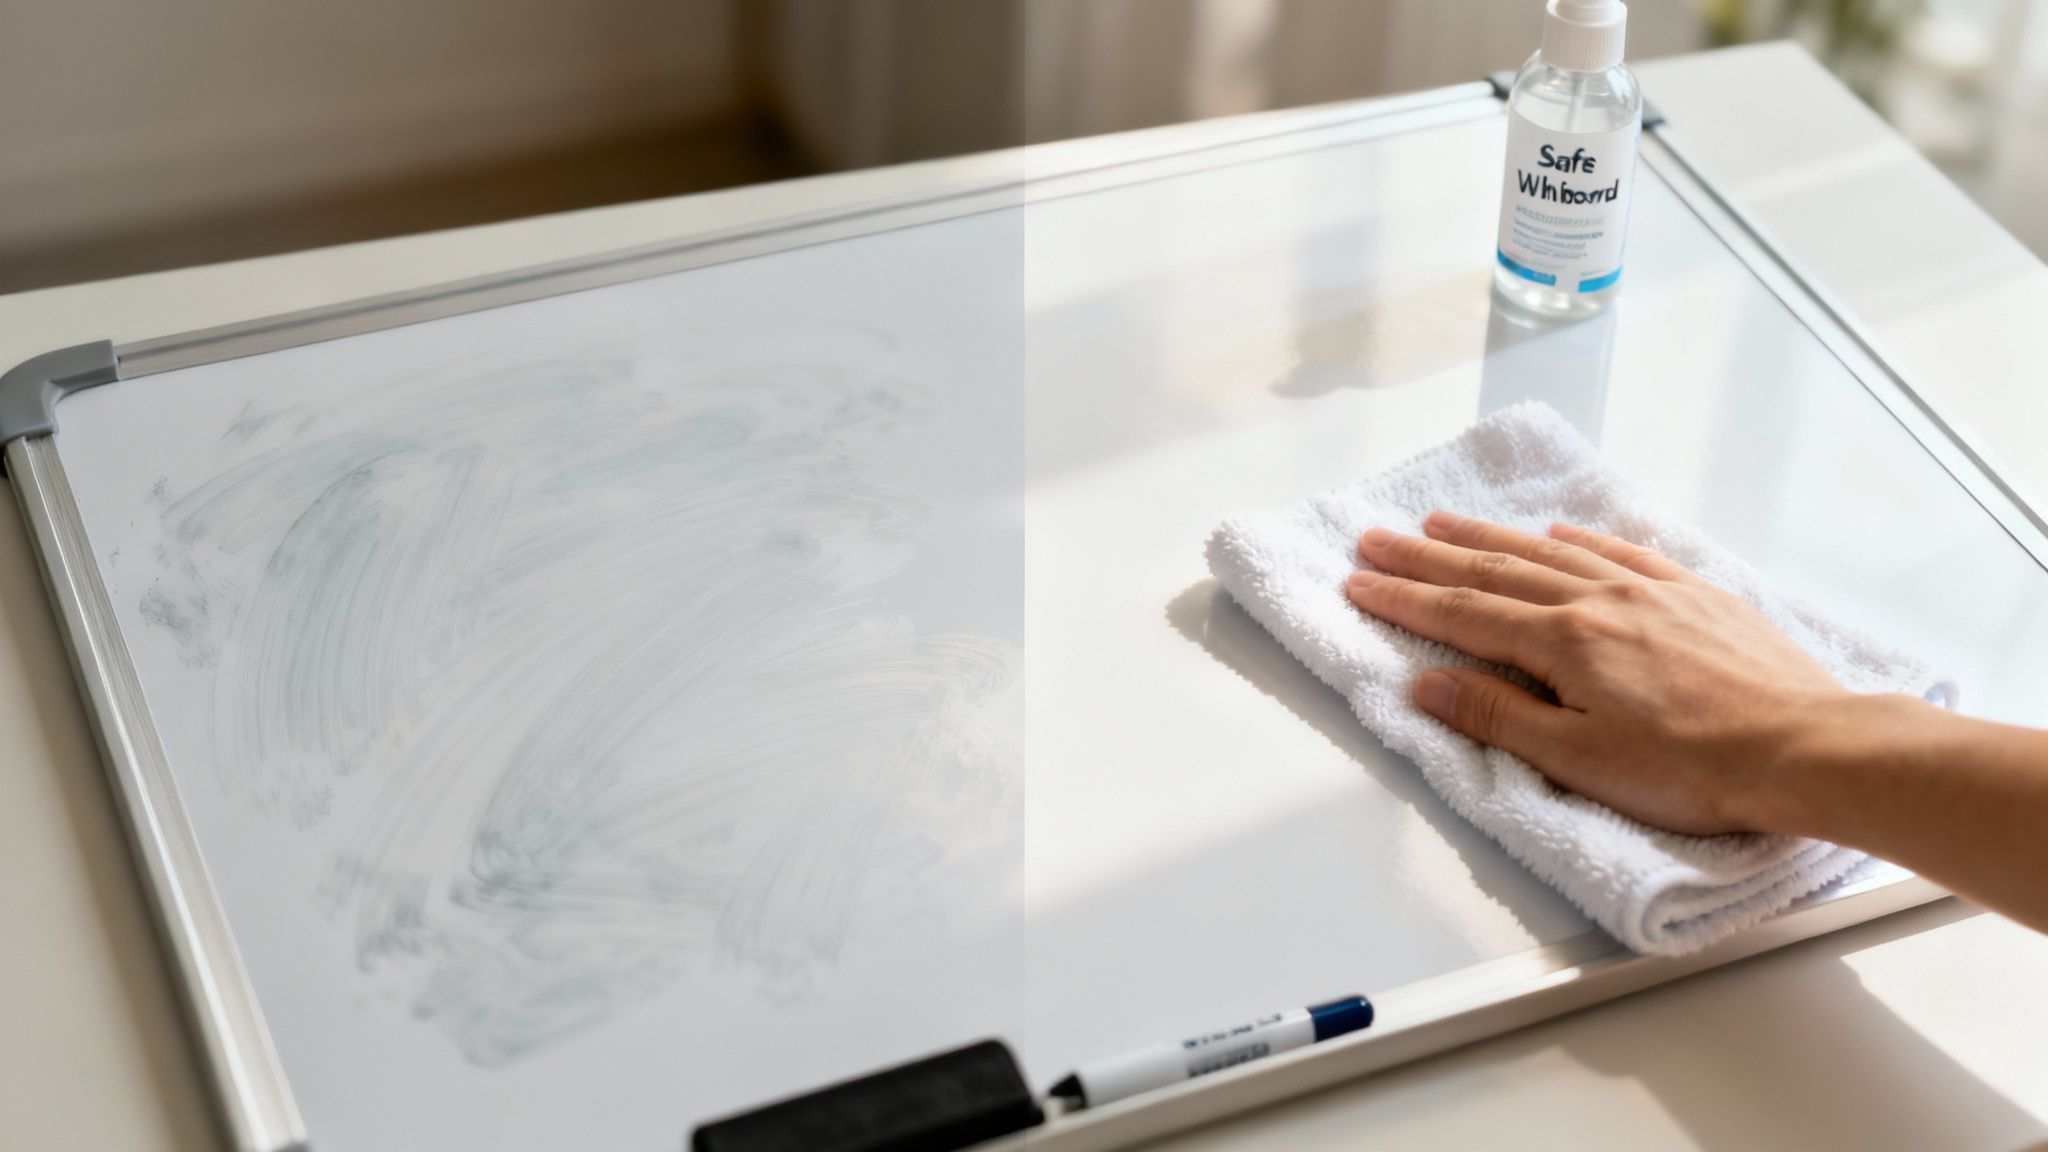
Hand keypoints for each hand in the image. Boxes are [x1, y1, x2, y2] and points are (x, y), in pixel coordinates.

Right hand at [1344, 511, 1856, 835]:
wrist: (1807, 747)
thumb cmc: (1694, 771)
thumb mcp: (1579, 761)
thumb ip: (1498, 717)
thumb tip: (1426, 683)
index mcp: (1565, 643)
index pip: (1463, 616)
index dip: (1404, 599)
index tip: (1356, 582)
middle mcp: (1599, 601)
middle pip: (1495, 572)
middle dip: (1427, 557)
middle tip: (1375, 539)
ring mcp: (1650, 592)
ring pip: (1551, 553)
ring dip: (1490, 537)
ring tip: (1443, 522)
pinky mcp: (1696, 596)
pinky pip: (1621, 551)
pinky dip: (1578, 539)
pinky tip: (1560, 533)